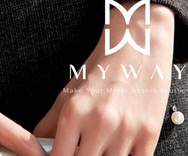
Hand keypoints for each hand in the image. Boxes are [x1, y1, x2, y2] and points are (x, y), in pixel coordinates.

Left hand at [33, 2, 174, 155]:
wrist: (139, 42)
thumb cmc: (103, 66)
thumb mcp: (71, 89)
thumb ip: (52, 121)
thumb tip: (38, 144)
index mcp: (74, 111)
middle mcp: (99, 122)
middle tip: (84, 150)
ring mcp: (126, 131)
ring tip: (101, 148)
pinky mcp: (149, 135)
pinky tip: (121, 150)